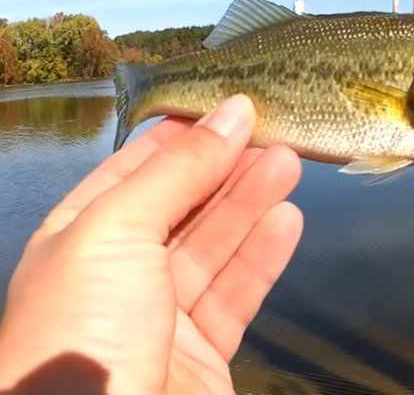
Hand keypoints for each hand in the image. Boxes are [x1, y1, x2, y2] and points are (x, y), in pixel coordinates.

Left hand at [0, 94, 303, 394]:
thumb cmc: (81, 331)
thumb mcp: (116, 229)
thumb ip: (178, 171)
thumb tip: (231, 113)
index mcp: (76, 240)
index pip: (134, 173)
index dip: (182, 139)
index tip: (230, 107)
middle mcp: (116, 275)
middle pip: (182, 207)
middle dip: (226, 168)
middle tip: (274, 132)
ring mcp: (160, 317)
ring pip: (215, 248)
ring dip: (252, 205)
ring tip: (290, 164)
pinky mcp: (202, 353)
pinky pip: (236, 294)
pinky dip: (263, 256)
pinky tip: (287, 222)